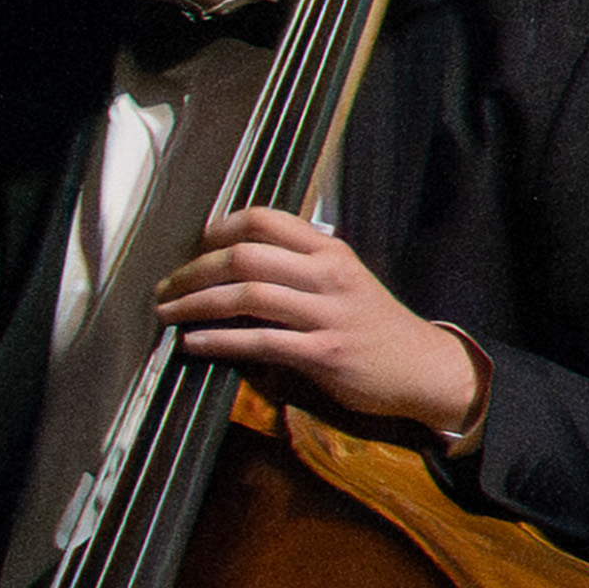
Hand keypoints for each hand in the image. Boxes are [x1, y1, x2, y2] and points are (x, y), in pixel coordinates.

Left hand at [155, 207, 485, 447]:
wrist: (423, 367)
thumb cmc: (372, 324)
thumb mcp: (342, 279)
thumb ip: (298, 264)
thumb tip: (235, 260)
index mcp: (329, 251)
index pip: (265, 220)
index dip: (220, 229)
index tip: (194, 245)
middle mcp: (328, 275)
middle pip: (244, 256)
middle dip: (193, 271)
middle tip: (165, 287)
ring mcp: (327, 314)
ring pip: (247, 295)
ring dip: (196, 305)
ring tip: (167, 314)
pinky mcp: (325, 354)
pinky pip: (260, 341)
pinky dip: (219, 341)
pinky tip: (194, 342)